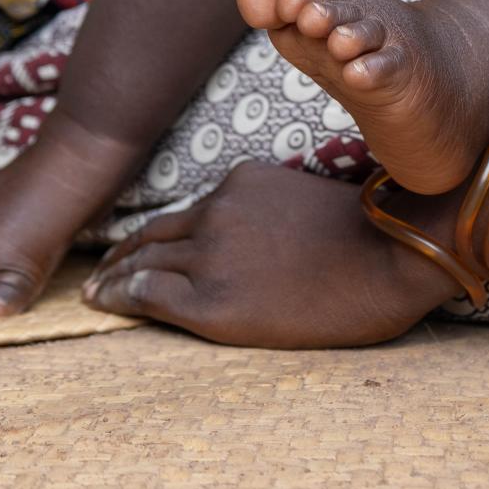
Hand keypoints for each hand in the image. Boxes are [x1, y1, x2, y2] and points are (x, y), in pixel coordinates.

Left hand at [82, 162, 461, 347]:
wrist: (391, 260)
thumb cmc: (369, 240)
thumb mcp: (307, 201)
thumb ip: (267, 210)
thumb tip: (257, 239)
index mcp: (241, 183)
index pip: (184, 214)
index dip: (153, 235)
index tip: (137, 249)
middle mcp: (218, 213)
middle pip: (153, 236)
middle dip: (123, 256)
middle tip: (103, 273)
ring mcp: (212, 256)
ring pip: (142, 265)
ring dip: (114, 279)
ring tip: (96, 292)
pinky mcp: (213, 302)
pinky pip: (148, 297)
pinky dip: (121, 299)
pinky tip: (105, 305)